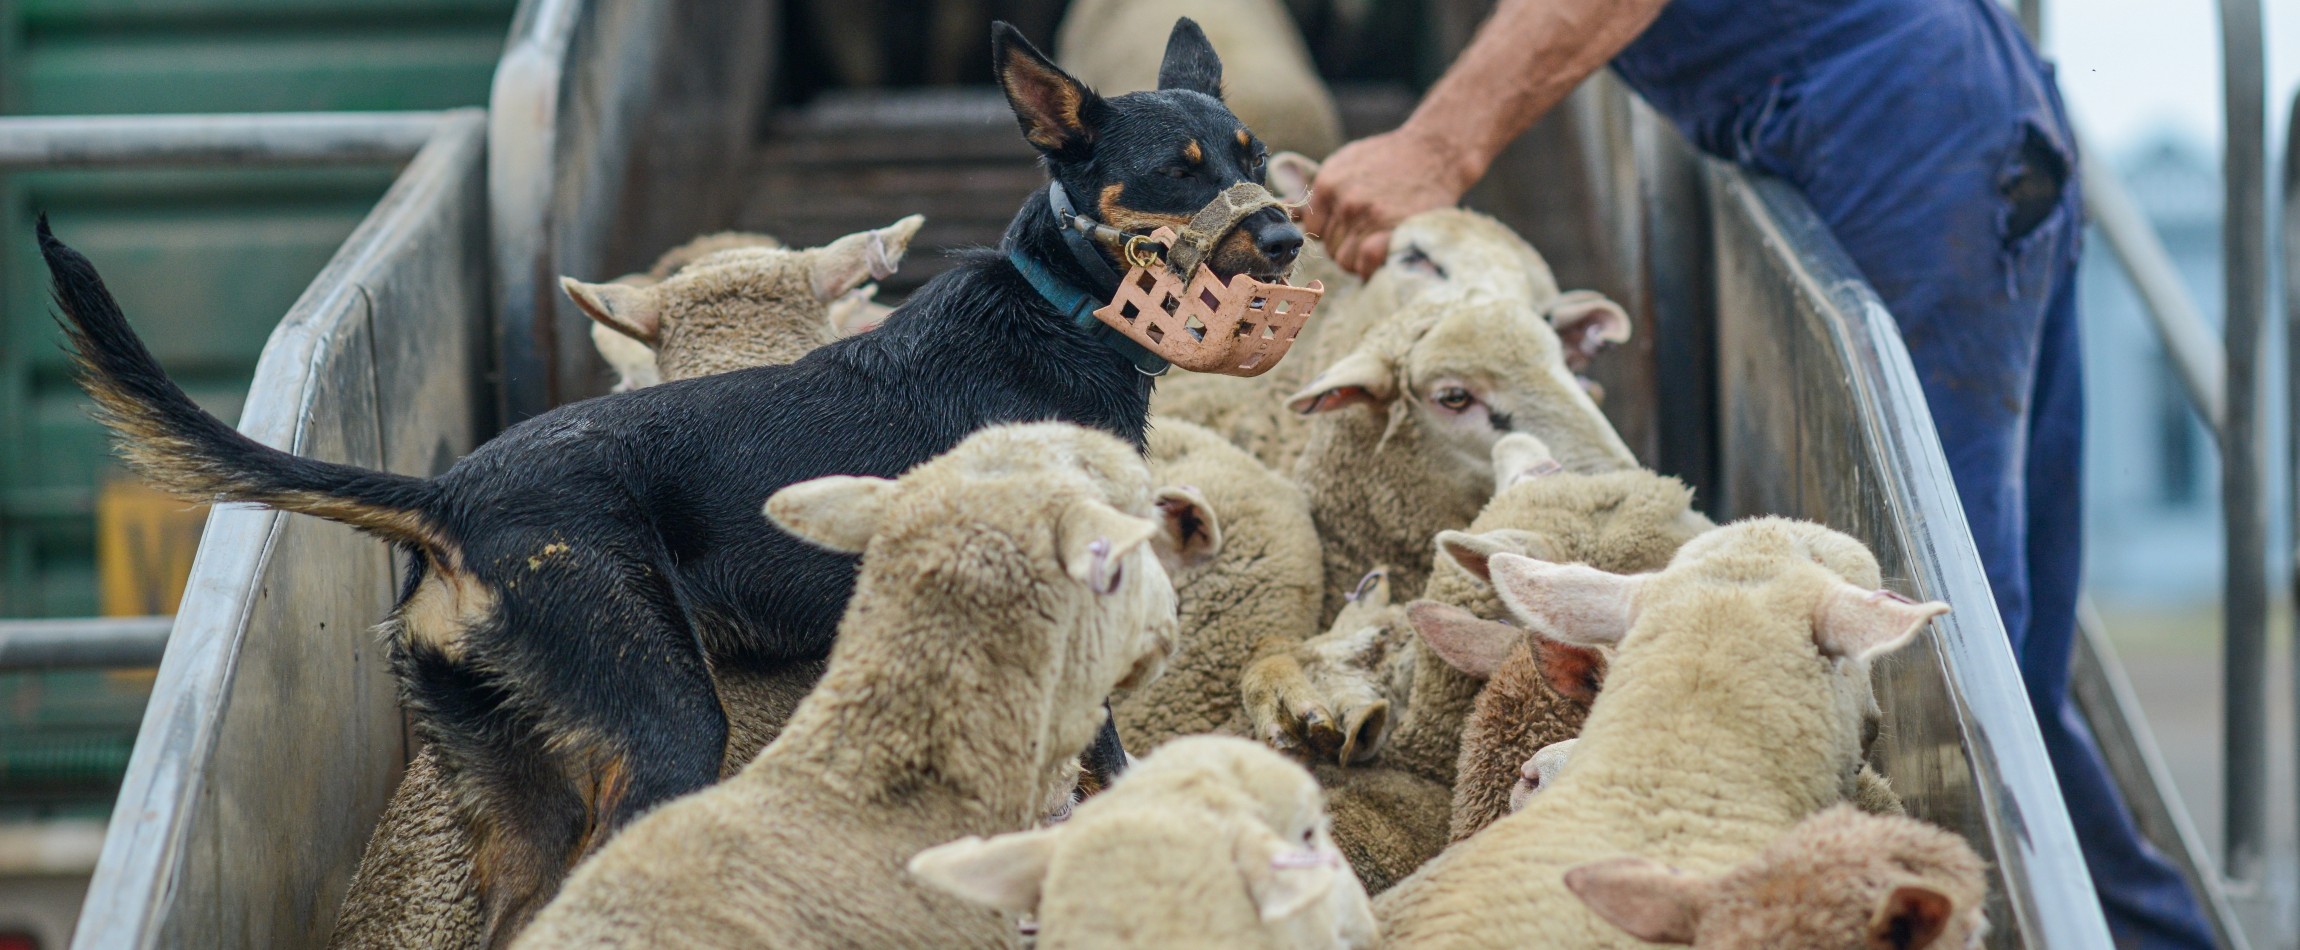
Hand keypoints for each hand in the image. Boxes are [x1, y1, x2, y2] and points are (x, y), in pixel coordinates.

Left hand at [1302, 125, 1473, 276]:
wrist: (1436, 151)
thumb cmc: (1391, 157)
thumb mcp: (1348, 160)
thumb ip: (1320, 188)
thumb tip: (1290, 212)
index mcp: (1327, 185)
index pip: (1314, 230)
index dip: (1331, 233)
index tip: (1349, 229)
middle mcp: (1344, 202)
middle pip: (1330, 248)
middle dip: (1347, 246)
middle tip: (1370, 234)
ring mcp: (1368, 217)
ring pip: (1346, 261)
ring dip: (1361, 260)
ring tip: (1379, 243)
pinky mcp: (1391, 230)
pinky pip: (1366, 264)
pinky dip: (1372, 268)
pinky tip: (1382, 259)